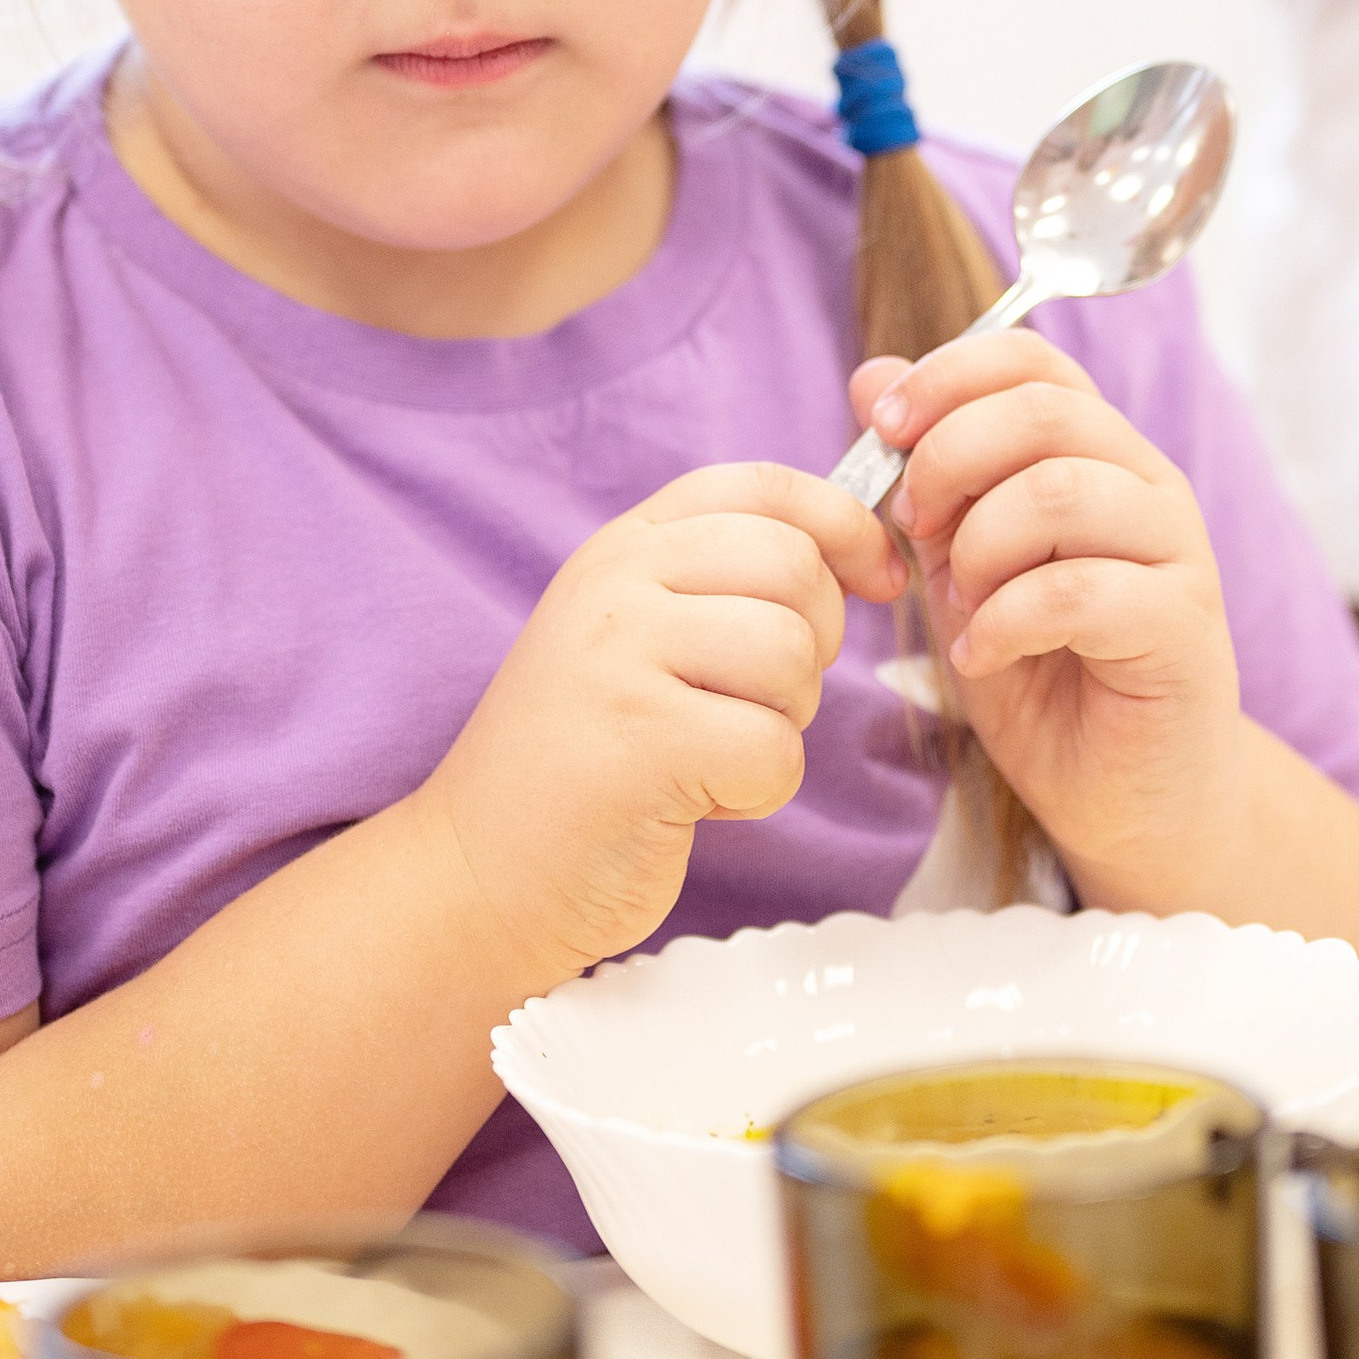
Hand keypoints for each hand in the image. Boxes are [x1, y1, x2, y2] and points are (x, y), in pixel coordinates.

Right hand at [417, 466, 904, 975]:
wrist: (480, 871)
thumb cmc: (585, 759)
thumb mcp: (634, 637)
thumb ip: (718, 584)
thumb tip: (860, 554)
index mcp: (620, 548)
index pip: (760, 487)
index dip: (843, 522)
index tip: (879, 576)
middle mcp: (615, 585)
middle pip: (794, 569)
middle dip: (814, 645)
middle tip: (756, 702)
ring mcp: (620, 657)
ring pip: (791, 657)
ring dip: (781, 722)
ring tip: (712, 751)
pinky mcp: (642, 743)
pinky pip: (773, 749)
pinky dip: (757, 791)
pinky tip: (694, 799)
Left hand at [852, 333, 1241, 897]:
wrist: (1125, 794)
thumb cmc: (1045, 676)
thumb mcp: (960, 566)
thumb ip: (927, 476)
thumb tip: (869, 375)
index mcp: (1096, 452)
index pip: (1031, 359)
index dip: (947, 376)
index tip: (882, 429)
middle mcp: (1146, 483)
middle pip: (1044, 411)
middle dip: (949, 460)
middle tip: (913, 527)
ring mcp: (1175, 550)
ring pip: (1060, 492)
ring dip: (979, 548)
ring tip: (959, 607)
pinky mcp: (1182, 625)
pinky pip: (1079, 590)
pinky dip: (1006, 622)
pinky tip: (983, 658)